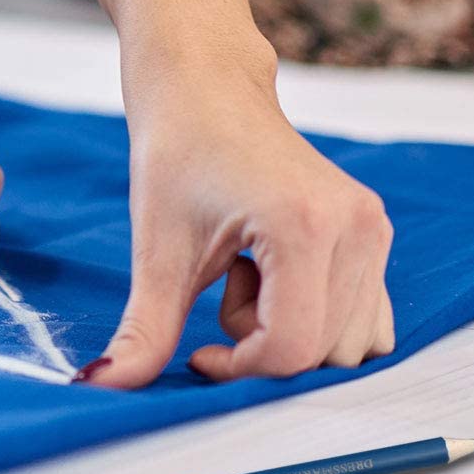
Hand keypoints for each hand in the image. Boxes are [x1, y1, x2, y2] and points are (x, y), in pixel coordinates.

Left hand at [89, 40, 394, 387]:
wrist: (205, 86)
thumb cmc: (177, 152)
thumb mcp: (156, 248)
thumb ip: (141, 330)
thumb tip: (99, 387)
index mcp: (304, 225)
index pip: (289, 348)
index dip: (238, 367)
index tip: (198, 350)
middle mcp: (355, 227)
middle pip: (323, 353)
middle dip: (263, 343)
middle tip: (224, 284)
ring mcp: (372, 227)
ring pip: (348, 343)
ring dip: (290, 329)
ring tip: (248, 272)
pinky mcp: (374, 229)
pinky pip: (362, 315)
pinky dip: (316, 315)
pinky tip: (273, 270)